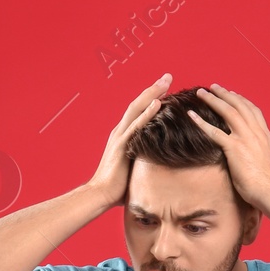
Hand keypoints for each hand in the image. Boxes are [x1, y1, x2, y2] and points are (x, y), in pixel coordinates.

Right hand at [86, 72, 172, 208]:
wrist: (100, 194)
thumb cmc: (118, 186)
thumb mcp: (134, 167)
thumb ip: (143, 158)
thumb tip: (160, 162)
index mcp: (123, 135)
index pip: (139, 111)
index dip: (152, 97)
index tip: (166, 87)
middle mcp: (121, 131)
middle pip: (139, 103)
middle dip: (154, 89)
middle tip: (169, 76)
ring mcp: (120, 136)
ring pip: (137, 109)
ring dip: (152, 94)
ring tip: (166, 82)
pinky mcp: (122, 145)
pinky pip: (136, 126)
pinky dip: (147, 113)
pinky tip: (158, 103)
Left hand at [187, 84, 269, 209]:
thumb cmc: (269, 184)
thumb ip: (263, 153)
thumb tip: (260, 154)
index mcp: (265, 136)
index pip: (253, 111)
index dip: (241, 101)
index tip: (232, 95)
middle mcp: (256, 132)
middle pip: (239, 105)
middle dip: (225, 94)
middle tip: (213, 87)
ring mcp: (245, 138)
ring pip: (227, 112)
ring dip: (213, 100)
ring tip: (201, 93)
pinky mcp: (234, 148)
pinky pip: (214, 131)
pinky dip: (201, 122)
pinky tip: (191, 115)